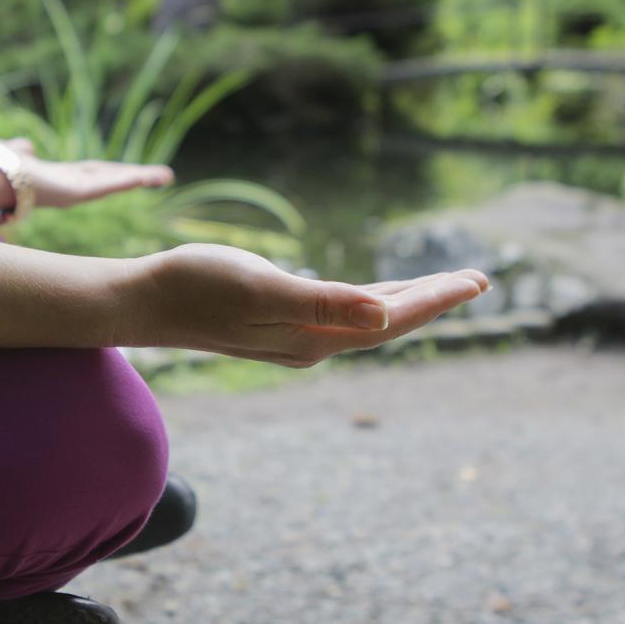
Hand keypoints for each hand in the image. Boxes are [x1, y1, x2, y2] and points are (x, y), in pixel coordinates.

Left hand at [0, 139, 174, 207]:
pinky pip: (104, 186)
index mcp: (61, 179)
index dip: (118, 172)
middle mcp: (71, 188)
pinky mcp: (73, 195)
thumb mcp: (15, 153)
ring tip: (165, 176)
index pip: (96, 173)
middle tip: (166, 176)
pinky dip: (124, 181)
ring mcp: (74, 193)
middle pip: (111, 178)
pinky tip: (143, 177)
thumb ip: (21, 150)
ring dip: (139, 179)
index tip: (139, 172)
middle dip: (138, 177)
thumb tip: (25, 146)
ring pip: (113, 183)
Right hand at [122, 243, 489, 366]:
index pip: (392, 319)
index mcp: (314, 337)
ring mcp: (297, 337)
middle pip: (388, 322)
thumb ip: (323, 304)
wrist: (146, 300)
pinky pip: (344, 314)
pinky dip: (372, 302)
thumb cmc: (197, 285)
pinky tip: (377, 296)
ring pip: (368, 320)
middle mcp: (312, 344)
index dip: (436, 298)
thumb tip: (383, 318)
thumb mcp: (261, 289)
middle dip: (433, 301)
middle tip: (478, 279)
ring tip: (441, 285)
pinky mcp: (281, 324)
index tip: (478, 279)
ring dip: (407, 303)